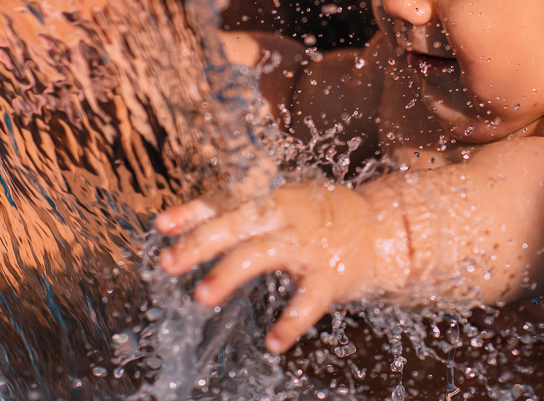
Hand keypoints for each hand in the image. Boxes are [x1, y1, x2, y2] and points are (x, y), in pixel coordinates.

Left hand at [155, 181, 406, 352]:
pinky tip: (273, 342)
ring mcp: (308, 245)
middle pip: (238, 224)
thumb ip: (222, 214)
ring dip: (230, 271)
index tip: (161, 226)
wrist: (383, 229)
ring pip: (263, 253)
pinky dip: (291, 321)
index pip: (225, 204)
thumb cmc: (317, 218)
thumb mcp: (275, 208)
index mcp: (271, 201)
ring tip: (201, 295)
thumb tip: (163, 222)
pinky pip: (308, 301)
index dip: (193, 214)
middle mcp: (287, 217)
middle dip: (202, 242)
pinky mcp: (330, 275)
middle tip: (170, 263)